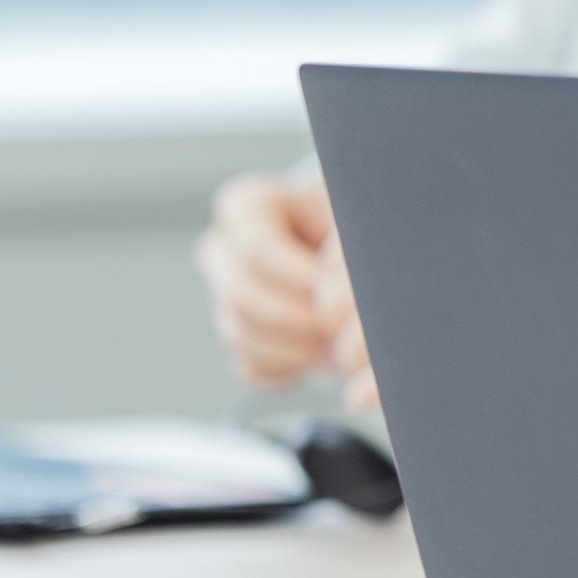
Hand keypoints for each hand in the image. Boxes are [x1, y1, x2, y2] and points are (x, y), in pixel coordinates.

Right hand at [192, 166, 366, 403]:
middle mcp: (224, 250)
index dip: (298, 276)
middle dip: (295, 318)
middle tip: (339, 328)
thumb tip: (326, 305)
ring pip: (241, 333)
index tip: (333, 289)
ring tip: (341, 345)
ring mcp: (224, 296)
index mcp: (246, 208)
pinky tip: (323, 354)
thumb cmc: (352, 230)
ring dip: (296, 348)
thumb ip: (344, 253)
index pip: (255, 246)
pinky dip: (291, 369)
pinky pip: (250, 365)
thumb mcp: (354, 224)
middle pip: (241, 295)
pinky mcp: (238, 337)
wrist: (353, 258)